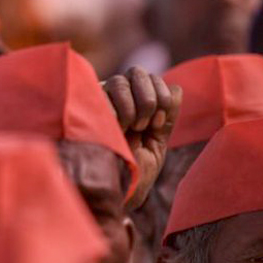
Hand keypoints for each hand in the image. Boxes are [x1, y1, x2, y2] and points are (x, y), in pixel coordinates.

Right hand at [102, 67, 181, 208]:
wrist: (115, 190)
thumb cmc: (135, 171)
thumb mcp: (158, 143)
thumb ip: (168, 117)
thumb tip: (178, 88)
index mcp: (137, 105)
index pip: (154, 80)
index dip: (162, 96)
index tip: (158, 124)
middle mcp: (117, 98)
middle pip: (138, 72)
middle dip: (148, 97)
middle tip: (145, 125)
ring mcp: (99, 100)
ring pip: (121, 80)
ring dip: (132, 104)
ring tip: (131, 128)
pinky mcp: (85, 107)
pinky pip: (103, 91)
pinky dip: (116, 108)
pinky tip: (116, 127)